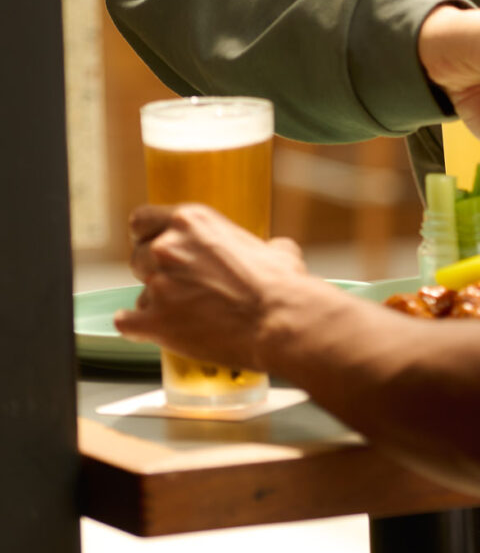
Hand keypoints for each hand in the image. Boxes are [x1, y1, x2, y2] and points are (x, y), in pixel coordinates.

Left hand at [114, 205, 315, 371]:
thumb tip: (275, 251)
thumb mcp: (276, 250)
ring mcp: (158, 284)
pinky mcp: (154, 320)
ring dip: (155, 304)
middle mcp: (168, 247)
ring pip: (139, 293)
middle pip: (138, 257)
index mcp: (191, 222)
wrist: (279, 322)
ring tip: (184, 316)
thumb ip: (262, 246)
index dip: (148, 238)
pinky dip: (138, 328)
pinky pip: (126, 323)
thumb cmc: (281, 286)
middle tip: (180, 289)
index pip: (142, 221)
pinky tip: (153, 331)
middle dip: (155, 273)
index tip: (157, 249)